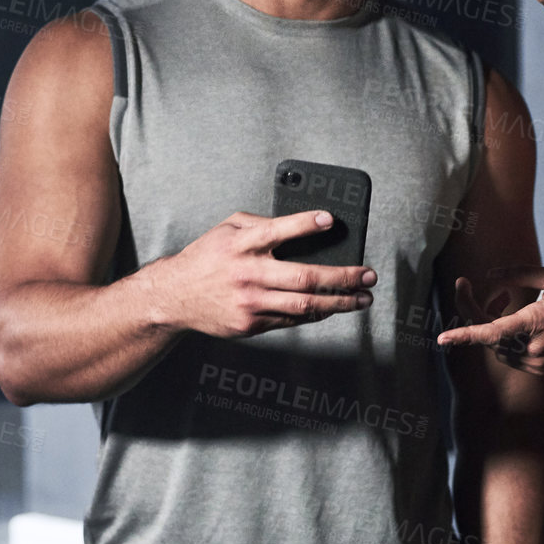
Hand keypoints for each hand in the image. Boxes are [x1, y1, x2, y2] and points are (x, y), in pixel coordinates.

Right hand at [154, 211, 374, 336]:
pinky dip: (316, 313)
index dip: (306, 224)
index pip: (278, 230)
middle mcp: (248, 274)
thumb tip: (301, 225)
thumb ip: (260, 223)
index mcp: (242, 244)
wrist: (175, 297)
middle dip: (344, 277)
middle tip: (368, 275)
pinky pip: (291, 319)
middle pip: (304, 277)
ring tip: (363, 298)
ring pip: (305, 305)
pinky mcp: (250, 325)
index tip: (331, 219)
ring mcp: (250, 303)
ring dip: (340, 303)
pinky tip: (333, 307)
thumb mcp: (227, 229)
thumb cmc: (206, 258)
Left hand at [437, 266, 543, 375]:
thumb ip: (520, 274)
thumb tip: (488, 275)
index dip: (465, 334)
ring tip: (504, 298)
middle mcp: (533, 348)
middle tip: (470, 285)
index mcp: (536, 323)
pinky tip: (517, 317)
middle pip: (488, 335)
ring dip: (491, 323)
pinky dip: (504, 335)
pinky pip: (510, 352)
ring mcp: (536, 363)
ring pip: (497, 345)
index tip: (442, 339)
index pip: (492, 331)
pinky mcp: (539, 369)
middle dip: (476, 310)